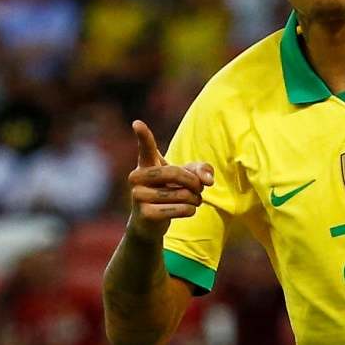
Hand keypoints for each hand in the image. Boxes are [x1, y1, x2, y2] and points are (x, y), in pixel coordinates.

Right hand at [126, 120, 212, 239]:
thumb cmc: (170, 191)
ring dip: (195, 198)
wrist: (150, 221)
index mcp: (145, 163)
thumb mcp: (186, 175)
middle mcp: (137, 177)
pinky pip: (180, 209)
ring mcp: (138, 196)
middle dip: (194, 182)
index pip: (145, 147)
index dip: (143, 135)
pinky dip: (191, 210)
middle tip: (199, 188)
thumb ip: (201, 170)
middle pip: (175, 173)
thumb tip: (208, 180)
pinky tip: (188, 210)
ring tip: (194, 200)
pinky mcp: (146, 214)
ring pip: (182, 194)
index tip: (137, 123)